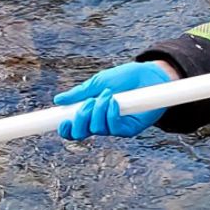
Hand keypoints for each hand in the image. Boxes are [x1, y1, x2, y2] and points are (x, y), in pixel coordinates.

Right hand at [53, 61, 173, 140]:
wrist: (150, 75)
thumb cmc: (126, 78)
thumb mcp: (99, 82)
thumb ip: (80, 93)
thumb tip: (59, 100)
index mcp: (91, 113)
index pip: (74, 128)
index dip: (65, 129)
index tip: (61, 120)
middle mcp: (101, 123)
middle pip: (80, 133)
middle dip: (79, 118)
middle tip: (87, 103)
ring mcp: (115, 127)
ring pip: (96, 129)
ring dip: (98, 110)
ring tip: (107, 94)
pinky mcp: (129, 129)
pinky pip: (113, 127)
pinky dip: (110, 114)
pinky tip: (114, 101)